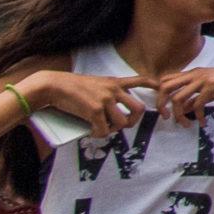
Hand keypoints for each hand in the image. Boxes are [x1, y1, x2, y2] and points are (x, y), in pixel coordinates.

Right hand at [21, 68, 142, 132]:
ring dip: (113, 130)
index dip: (153, 85)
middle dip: (133, 121)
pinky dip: (98, 134)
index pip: (140, 80)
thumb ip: (108, 91)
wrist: (54, 85)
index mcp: (115, 81)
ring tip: (102, 128)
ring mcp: (105, 100)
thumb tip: (115, 108)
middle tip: (123, 125)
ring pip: (122, 122)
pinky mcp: (94, 111)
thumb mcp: (96, 83)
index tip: (160, 91)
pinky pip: (103, 130)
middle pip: (139, 109)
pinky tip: (91, 131)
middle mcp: (114, 90)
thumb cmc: (71, 86)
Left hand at [153, 59, 213, 119]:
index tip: (165, 109)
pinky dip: (198, 116)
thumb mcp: (209, 90)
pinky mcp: (212, 87)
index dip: (159, 95)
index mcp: (192, 73)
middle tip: (166, 117)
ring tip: (186, 124)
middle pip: (165, 87)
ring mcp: (203, 80)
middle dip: (161, 104)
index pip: (165, 80)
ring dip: (178, 115)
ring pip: (178, 98)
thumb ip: (194, 97)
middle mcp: (194, 74)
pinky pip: (197, 105)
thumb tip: (181, 110)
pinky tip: (203, 122)